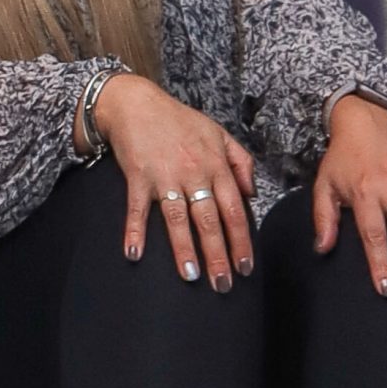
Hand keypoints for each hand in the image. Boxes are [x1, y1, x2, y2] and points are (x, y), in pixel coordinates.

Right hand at [92, 73, 258, 289]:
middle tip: (223, 284)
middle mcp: (194, 173)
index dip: (241, 241)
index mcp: (216, 165)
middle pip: (209, 220)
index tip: (245, 267)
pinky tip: (134, 254)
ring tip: (191, 276)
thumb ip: (240, 162)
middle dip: (218, 255)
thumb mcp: (219, 133)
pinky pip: (136, 208)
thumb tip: (251, 195)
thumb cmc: (178, 120)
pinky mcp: (138, 176)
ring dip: (184, 249)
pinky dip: (134, 231)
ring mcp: (165, 176)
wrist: (137, 103)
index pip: (235, 210)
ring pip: (178, 219)